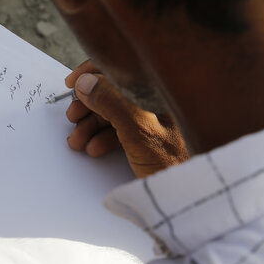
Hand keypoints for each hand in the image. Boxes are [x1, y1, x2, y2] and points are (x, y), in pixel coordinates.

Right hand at [65, 60, 188, 177]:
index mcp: (159, 91)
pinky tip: (95, 148)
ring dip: (91, 125)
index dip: (92, 73)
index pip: (121, 69)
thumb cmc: (175, 163)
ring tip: (78, 140)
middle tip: (73, 118)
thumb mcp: (139, 131)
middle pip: (113, 91)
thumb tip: (85, 83)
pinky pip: (121, 129)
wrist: (191, 194)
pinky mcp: (150, 136)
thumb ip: (112, 103)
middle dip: (88, 105)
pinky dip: (104, 137)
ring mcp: (153, 118)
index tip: (73, 83)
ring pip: (114, 112)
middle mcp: (156, 100)